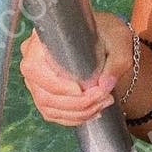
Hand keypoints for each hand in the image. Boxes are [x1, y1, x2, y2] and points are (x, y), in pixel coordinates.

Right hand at [19, 10, 132, 126]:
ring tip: (102, 104)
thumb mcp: (119, 41)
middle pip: (44, 94)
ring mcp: (35, 78)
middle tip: (103, 98)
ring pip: (48, 107)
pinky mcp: (42, 92)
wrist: (106, 38)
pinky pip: (51, 113)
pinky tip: (92, 112)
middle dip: (77, 103)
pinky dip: (72, 117)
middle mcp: (31, 58)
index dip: (60, 86)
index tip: (86, 90)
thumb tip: (104, 85)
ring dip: (78, 112)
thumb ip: (116, 62)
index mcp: (42, 40)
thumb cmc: (108, 34)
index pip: (37, 69)